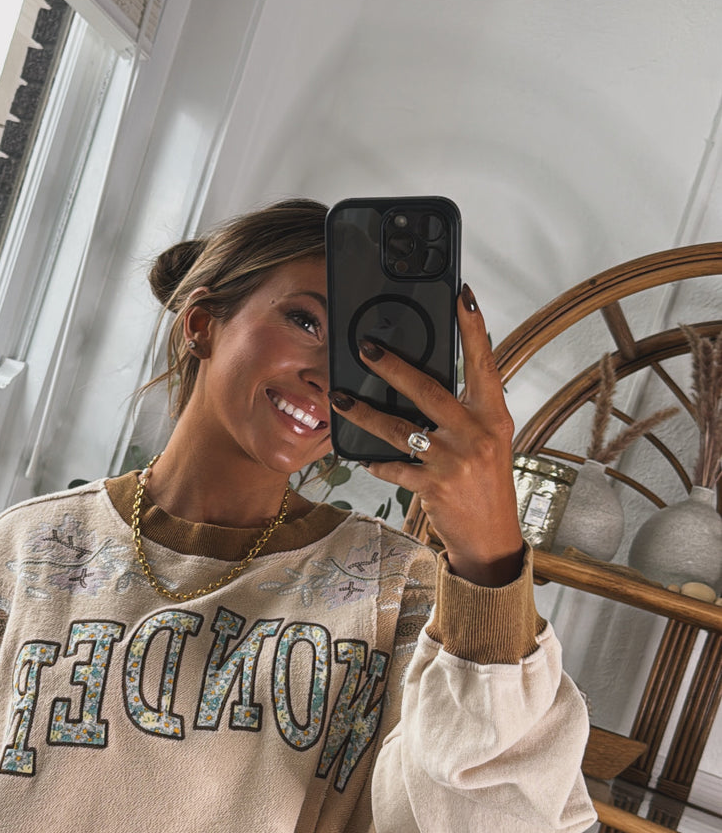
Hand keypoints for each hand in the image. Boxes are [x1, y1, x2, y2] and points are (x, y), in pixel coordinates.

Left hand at [329, 285, 522, 584]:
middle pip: (429, 391)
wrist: (492, 537)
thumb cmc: (486, 483)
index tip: (462, 296)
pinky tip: (358, 454)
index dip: (473, 328)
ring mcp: (454, 461)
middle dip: (393, 367)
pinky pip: (394, 466)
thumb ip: (466, 410)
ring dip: (364, 413)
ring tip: (339, 398)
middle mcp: (476, 434)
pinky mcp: (433, 486)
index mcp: (493, 415)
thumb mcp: (488, 440)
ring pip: (400, 429)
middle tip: (365, 348)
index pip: (484, 363)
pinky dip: (374, 460)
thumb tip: (426, 378)